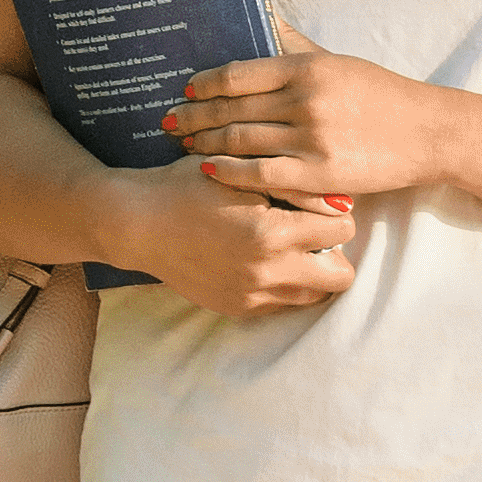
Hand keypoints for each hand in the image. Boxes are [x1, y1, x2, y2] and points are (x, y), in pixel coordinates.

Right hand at [88, 158, 357, 317]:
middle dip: (336, 252)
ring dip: (313, 272)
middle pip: (341, 277)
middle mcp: (267, 273)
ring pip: (314, 296)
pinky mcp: (237, 308)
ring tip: (291, 247)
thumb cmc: (190, 186)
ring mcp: (251, 296)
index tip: (319, 204)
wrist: (138, 223)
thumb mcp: (244, 173)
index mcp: (273, 234)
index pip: (343, 230)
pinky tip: (265, 260)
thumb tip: (343, 203)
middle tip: (313, 232)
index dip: (335, 212)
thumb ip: (296, 188)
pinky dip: (285, 284)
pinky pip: (282, 304)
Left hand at [159, 39, 462, 207]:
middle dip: (194, 116)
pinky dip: (228, 171)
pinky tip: (209, 169)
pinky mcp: (319, 174)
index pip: (238, 74)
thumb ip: (295, 46)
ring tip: (184, 144)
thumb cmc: (382, 94)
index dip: (204, 84)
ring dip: (204, 142)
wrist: (429, 132)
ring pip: (239, 140)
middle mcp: (305, 100)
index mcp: (308, 68)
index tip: (186, 89)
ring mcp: (311, 138)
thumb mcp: (338, 61)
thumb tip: (261, 15)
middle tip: (169, 121)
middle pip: (231, 109)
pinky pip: (259, 174)